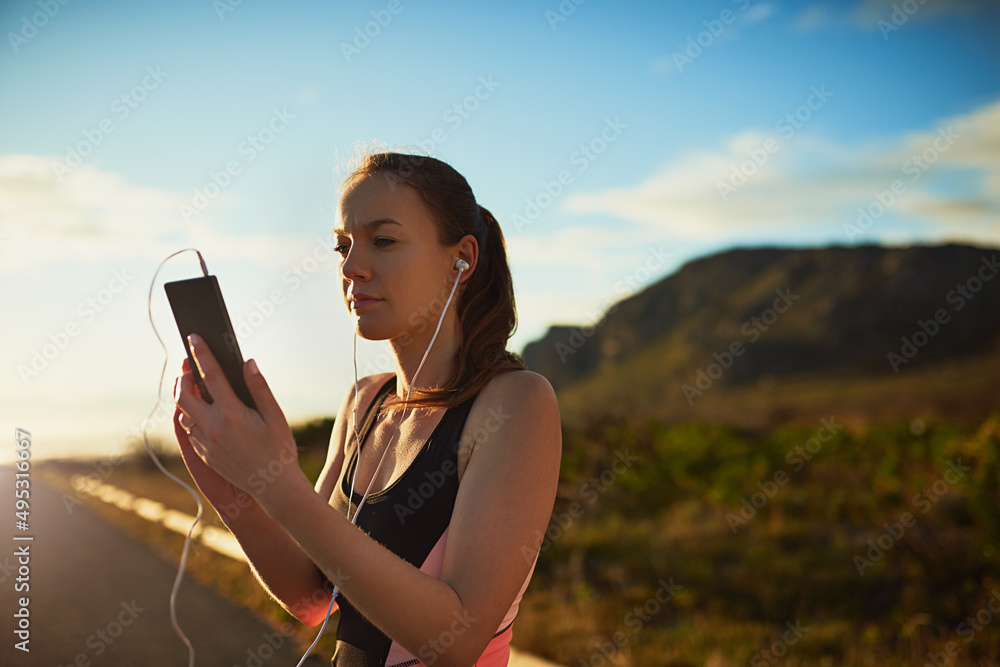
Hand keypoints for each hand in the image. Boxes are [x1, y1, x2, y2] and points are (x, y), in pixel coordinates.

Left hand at [173, 334, 303, 509]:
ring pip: (183, 414)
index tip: (193, 337)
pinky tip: (201, 411)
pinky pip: (189, 430)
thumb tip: (246, 363)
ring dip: (185, 397)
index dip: (200, 353)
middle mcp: (213, 427)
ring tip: (194, 387)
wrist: (273, 487)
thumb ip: (259, 387)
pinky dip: (191, 416)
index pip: (209, 375)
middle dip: (183, 377)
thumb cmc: (279, 449)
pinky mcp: (204, 455)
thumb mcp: (275, 416)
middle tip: (190, 366)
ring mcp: (205, 443)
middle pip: (183, 394)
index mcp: (231, 413)